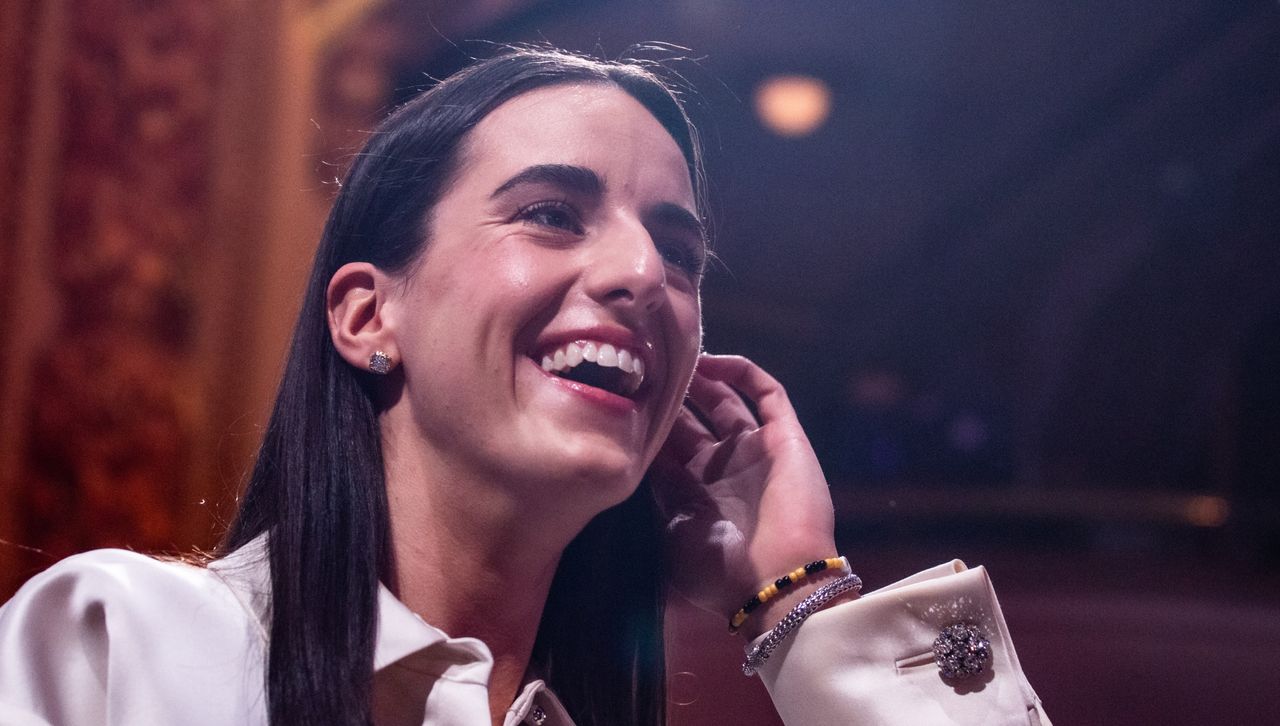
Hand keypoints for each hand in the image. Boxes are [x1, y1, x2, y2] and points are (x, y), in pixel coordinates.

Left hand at [651, 354, 837, 637]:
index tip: (622, 398)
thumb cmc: (720, 569)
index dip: (647, 423)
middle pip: (691, 420)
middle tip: (644, 371)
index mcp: (694, 494)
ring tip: (672, 359)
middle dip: (669, 397)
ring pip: (725, 400)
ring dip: (701, 380)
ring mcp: (755, 450)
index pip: (667, 446)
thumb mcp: (676, 528)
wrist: (777, 583)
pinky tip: (710, 362)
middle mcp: (723, 468)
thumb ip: (662, 486)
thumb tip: (644, 447)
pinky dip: (741, 372)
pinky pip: (767, 393)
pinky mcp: (785, 437)